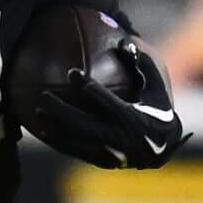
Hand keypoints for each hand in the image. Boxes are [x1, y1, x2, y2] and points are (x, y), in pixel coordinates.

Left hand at [27, 42, 191, 167]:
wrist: (165, 148)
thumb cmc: (159, 110)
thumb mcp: (158, 88)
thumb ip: (144, 64)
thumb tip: (125, 41)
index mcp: (134, 118)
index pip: (106, 101)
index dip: (87, 86)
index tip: (72, 73)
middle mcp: (121, 138)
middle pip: (85, 124)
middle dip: (62, 111)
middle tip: (44, 96)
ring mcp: (111, 153)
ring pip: (78, 141)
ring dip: (56, 127)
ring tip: (37, 112)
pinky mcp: (104, 161)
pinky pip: (77, 152)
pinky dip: (60, 142)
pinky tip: (43, 131)